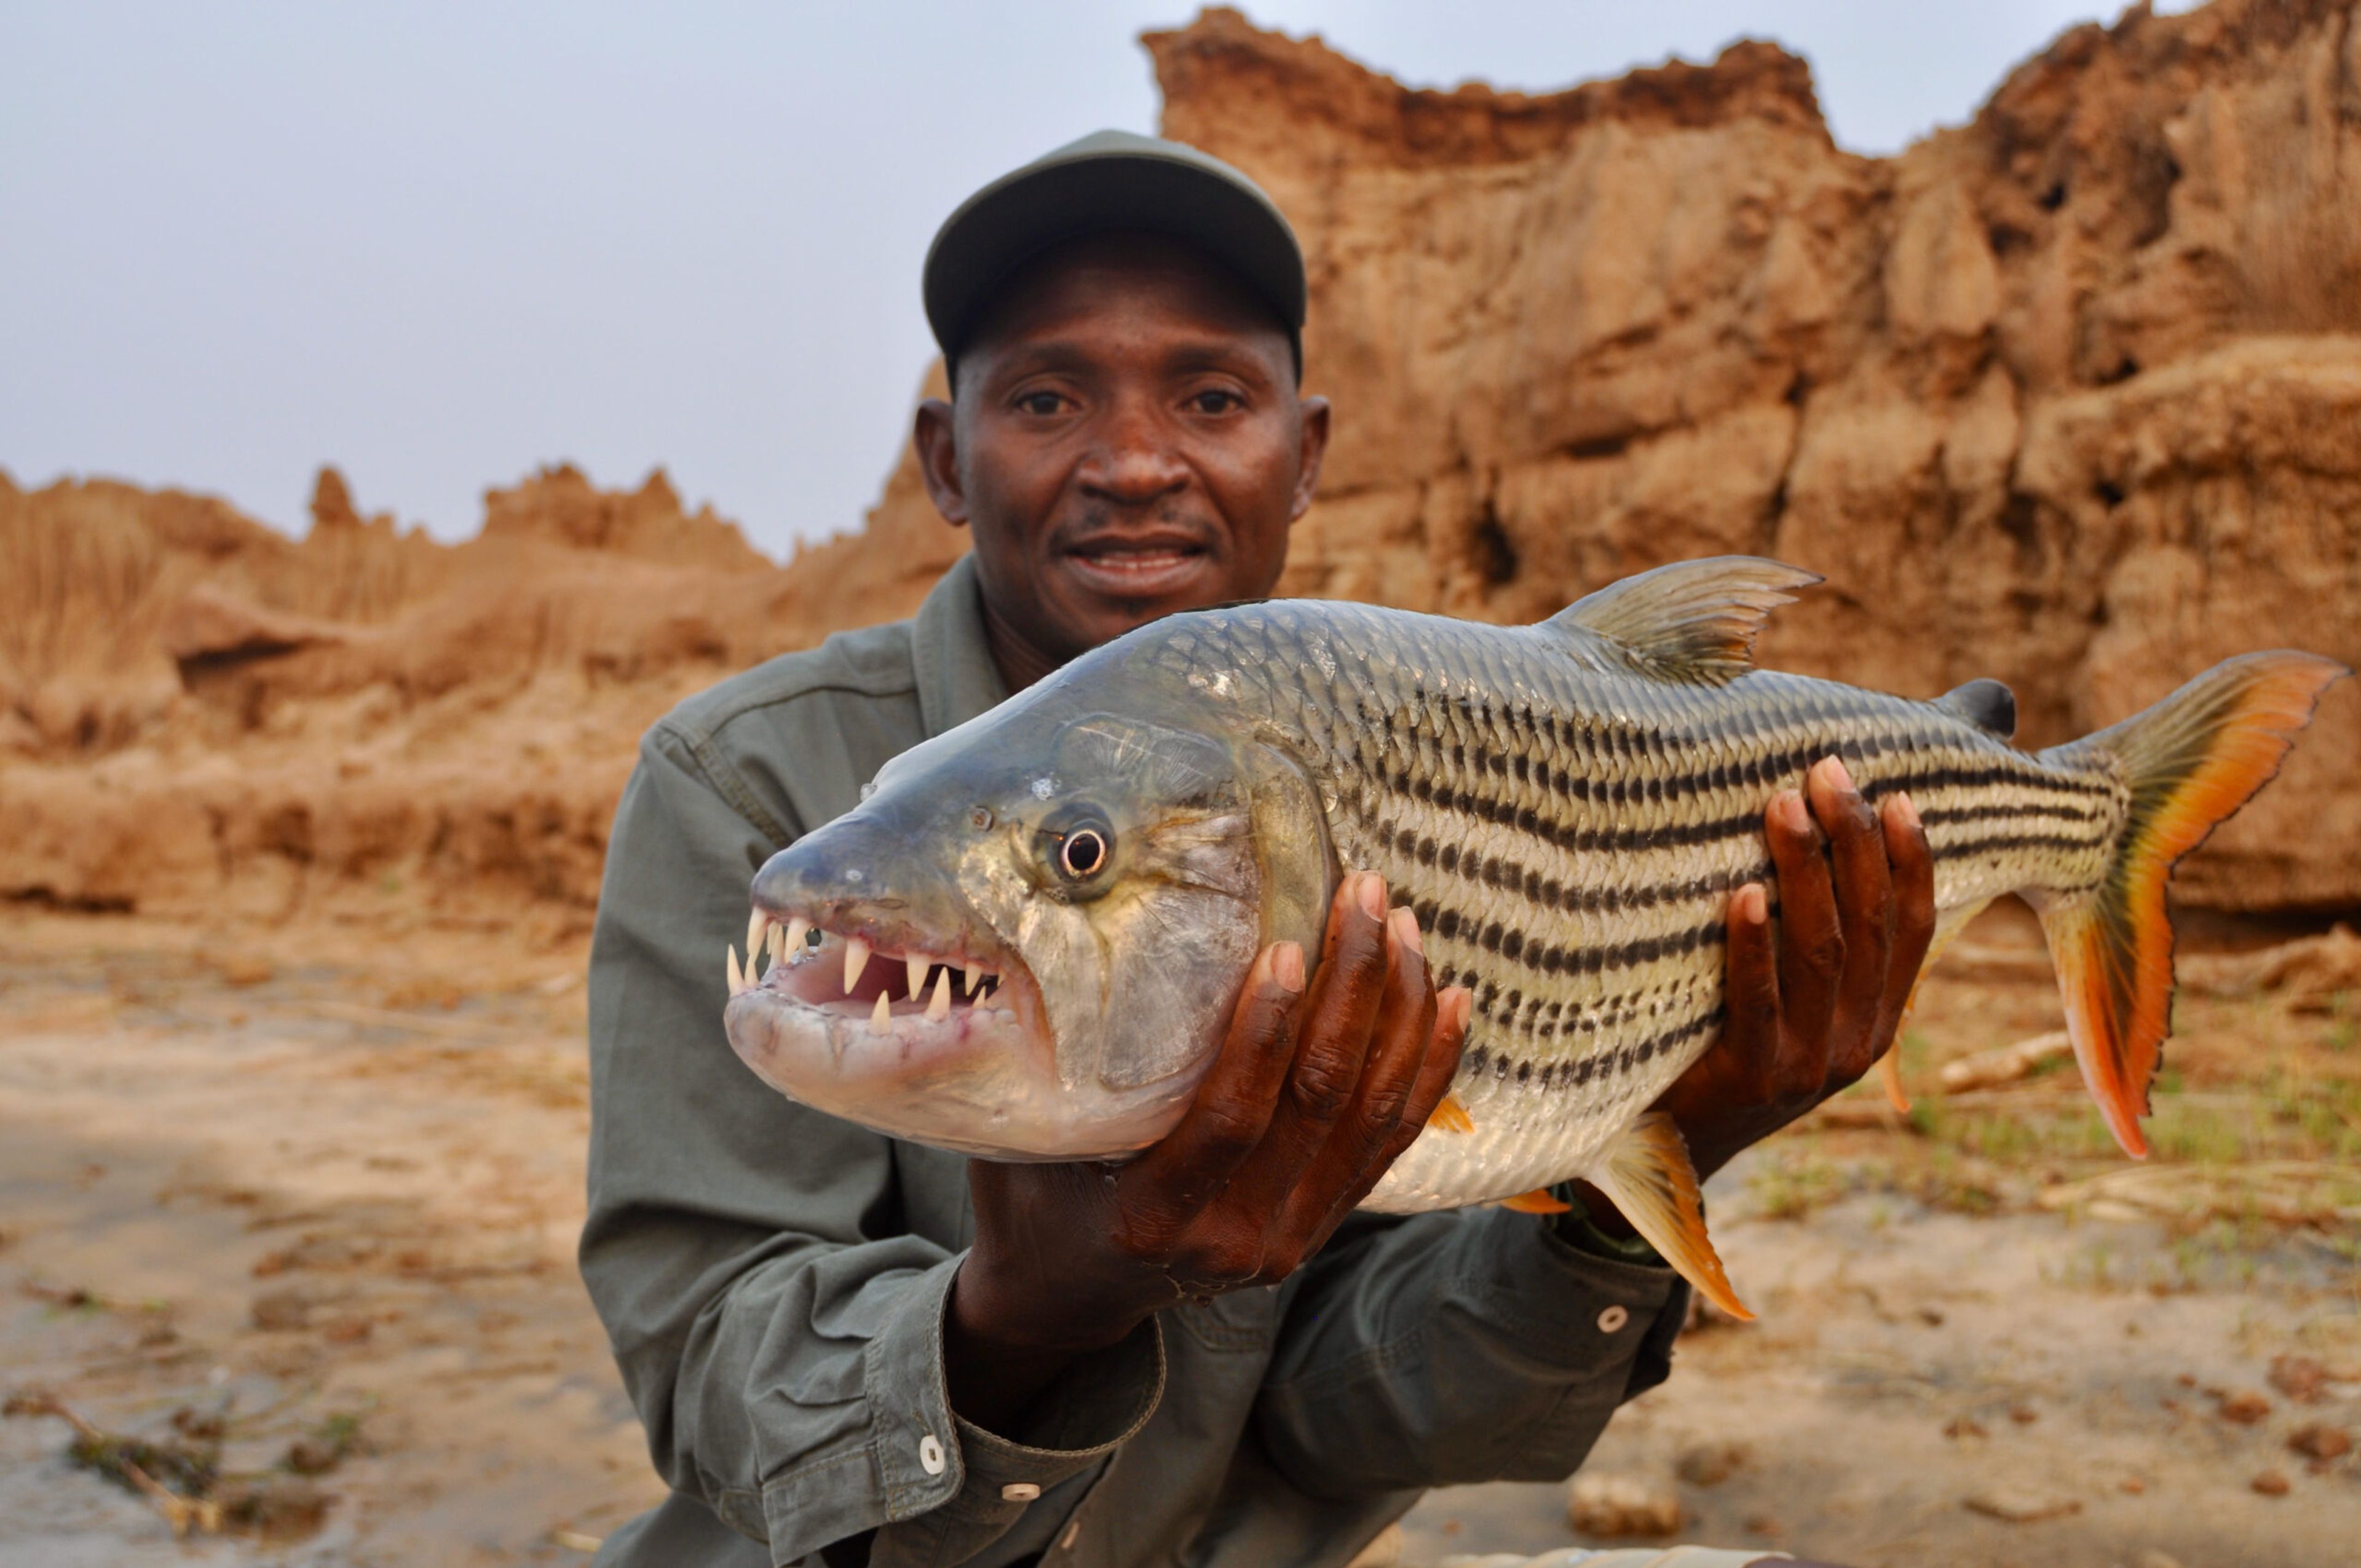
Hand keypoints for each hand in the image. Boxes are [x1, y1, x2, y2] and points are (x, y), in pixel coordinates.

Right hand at [945, 872, 1469, 1432]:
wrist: (1067, 1293)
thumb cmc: (1036, 1194)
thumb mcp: (1032, 1136)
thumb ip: (1066, 1063)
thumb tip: (1081, 937)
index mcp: (1152, 1215)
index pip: (1232, 1117)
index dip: (1267, 1032)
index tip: (1289, 946)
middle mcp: (1232, 1237)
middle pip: (1319, 1103)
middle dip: (1353, 989)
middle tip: (1366, 897)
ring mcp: (1286, 1239)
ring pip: (1369, 1118)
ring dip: (1398, 1015)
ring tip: (1407, 928)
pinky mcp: (1317, 1227)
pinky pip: (1389, 1143)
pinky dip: (1427, 1069)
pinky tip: (1449, 1001)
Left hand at [1643, 755, 1935, 1186]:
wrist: (1669, 1149)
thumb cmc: (1721, 1047)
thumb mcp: (1785, 1002)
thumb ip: (1812, 938)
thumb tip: (1816, 832)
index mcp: (1877, 1020)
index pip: (1915, 929)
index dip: (1912, 861)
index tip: (1897, 795)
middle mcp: (1855, 1043)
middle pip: (1870, 926)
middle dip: (1854, 842)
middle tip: (1826, 771)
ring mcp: (1806, 1064)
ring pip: (1822, 953)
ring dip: (1806, 872)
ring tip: (1782, 805)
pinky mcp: (1749, 1078)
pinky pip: (1757, 1002)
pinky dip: (1752, 944)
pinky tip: (1741, 893)